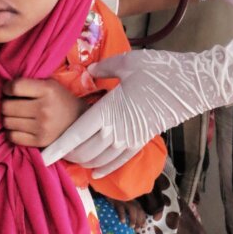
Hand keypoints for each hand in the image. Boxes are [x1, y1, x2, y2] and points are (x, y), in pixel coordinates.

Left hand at [1, 78, 88, 147]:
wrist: (79, 121)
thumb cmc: (59, 99)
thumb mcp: (49, 84)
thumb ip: (29, 83)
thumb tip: (4, 89)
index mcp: (47, 90)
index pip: (15, 87)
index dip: (7, 88)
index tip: (9, 90)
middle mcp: (44, 109)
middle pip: (7, 107)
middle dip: (5, 104)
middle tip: (11, 104)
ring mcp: (42, 127)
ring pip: (7, 122)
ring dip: (8, 118)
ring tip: (16, 116)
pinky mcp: (40, 141)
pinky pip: (13, 137)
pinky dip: (11, 132)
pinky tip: (18, 127)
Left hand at [41, 31, 232, 176]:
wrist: (192, 85)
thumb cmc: (160, 71)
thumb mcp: (127, 63)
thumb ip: (103, 69)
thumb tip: (90, 71)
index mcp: (108, 111)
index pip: (75, 135)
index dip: (56, 148)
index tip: (41, 158)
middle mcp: (116, 131)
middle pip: (83, 151)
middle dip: (65, 153)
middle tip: (51, 149)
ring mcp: (130, 140)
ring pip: (98, 158)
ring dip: (81, 159)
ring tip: (68, 156)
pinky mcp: (141, 142)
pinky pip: (117, 162)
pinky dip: (103, 167)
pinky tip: (94, 170)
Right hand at [112, 198, 146, 228]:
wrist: (109, 190)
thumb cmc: (117, 200)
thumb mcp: (126, 204)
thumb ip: (130, 211)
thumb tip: (134, 223)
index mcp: (134, 202)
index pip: (141, 211)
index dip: (143, 219)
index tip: (143, 227)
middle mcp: (131, 201)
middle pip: (138, 211)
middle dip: (139, 221)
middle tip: (137, 229)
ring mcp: (124, 200)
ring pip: (132, 209)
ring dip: (133, 219)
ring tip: (131, 226)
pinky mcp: (117, 201)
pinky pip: (121, 208)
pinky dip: (123, 215)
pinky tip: (122, 222)